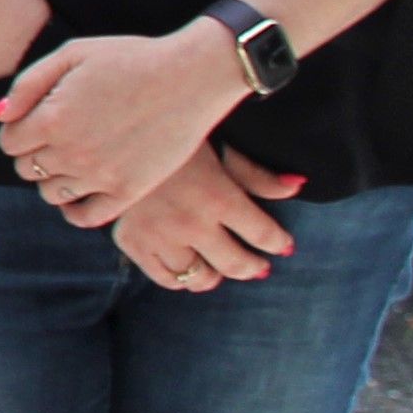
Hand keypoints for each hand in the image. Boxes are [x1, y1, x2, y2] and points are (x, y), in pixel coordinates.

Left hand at [0, 24, 251, 229]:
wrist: (191, 76)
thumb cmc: (130, 58)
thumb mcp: (71, 54)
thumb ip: (27, 85)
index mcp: (52, 120)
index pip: (9, 143)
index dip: (18, 130)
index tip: (37, 120)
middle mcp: (71, 153)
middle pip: (26, 169)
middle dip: (34, 152)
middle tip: (57, 136)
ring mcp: (100, 176)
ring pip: (51, 193)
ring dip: (53, 177)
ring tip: (72, 157)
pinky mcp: (128, 191)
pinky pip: (85, 216)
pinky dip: (75, 208)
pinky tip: (81, 190)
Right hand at [111, 146, 308, 290]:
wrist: (112, 132)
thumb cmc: (174, 135)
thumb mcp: (220, 146)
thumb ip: (257, 173)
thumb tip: (299, 185)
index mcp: (218, 196)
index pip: (264, 235)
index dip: (279, 243)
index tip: (283, 245)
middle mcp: (190, 223)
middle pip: (236, 265)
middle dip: (254, 267)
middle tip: (259, 265)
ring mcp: (159, 236)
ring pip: (200, 278)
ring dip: (216, 275)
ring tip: (220, 265)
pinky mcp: (133, 242)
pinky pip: (166, 279)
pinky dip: (182, 278)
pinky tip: (189, 265)